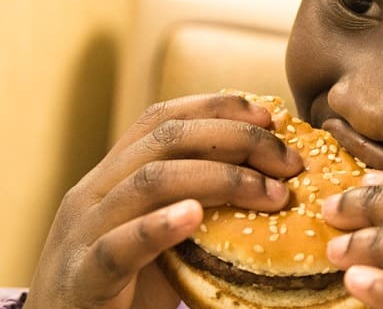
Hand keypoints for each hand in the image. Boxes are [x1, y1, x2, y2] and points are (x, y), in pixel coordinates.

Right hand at [26, 93, 303, 308]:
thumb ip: (201, 205)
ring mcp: (85, 229)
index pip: (166, 118)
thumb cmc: (127, 284)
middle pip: (167, 139)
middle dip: (237, 140)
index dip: (219, 108)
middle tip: (289, 161)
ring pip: (150, 181)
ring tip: (271, 193)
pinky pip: (119, 244)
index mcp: (115, 173)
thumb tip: (275, 184)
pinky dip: (159, 226)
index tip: (269, 116)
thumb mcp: (167, 234)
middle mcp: (96, 190)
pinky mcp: (84, 274)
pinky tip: (195, 216)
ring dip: (221, 179)